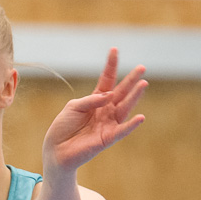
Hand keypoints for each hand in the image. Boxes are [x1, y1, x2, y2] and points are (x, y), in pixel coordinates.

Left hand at [42, 49, 148, 177]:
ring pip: (124, 108)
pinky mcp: (108, 138)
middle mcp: (105, 110)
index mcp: (96, 99)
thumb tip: (109, 96)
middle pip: (120, 92)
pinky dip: (131, 125)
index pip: (106, 79)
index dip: (110, 65)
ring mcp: (108, 123)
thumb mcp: (74, 106)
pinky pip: (122, 130)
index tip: (114, 49)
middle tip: (142, 67)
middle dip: (130, 80)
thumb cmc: (63, 127)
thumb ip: (91, 100)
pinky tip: (140, 117)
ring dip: (134, 96)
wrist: (56, 149)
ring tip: (143, 84)